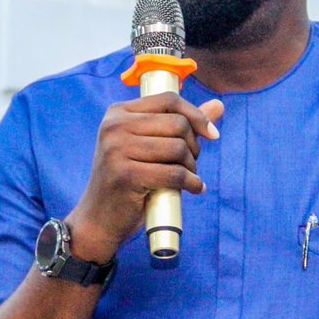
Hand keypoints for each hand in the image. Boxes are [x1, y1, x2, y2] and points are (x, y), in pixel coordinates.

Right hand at [66, 92, 223, 261]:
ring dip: (191, 166)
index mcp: (118, 112)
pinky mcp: (125, 174)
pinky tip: (195, 188)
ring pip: (177, 148)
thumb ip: (182, 123)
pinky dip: (191, 183)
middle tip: (190, 164)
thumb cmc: (128, 180)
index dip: (196, 115)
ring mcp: (116, 149)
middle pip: (177, 123)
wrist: (98, 218)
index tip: (212, 135)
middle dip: (193, 146)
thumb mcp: (149, 146)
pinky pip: (174, 173)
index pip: (169, 99)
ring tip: (188, 178)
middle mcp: (114, 126)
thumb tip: (219, 105)